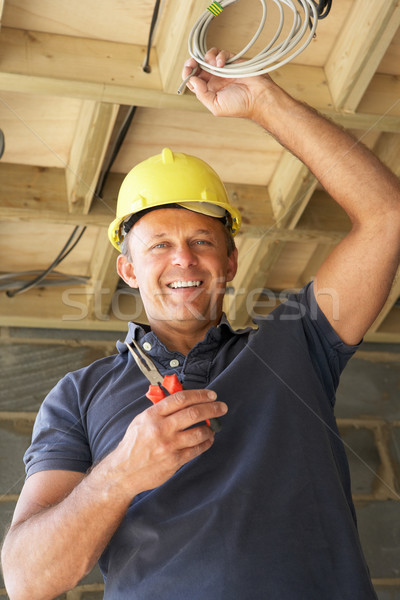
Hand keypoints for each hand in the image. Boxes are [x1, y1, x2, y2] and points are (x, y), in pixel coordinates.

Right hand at [111, 388, 227, 495]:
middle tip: (222, 407)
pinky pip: (196, 449)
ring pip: (199, 432)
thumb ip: (160, 410)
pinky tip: (208, 439)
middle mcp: (161, 429)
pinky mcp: (174, 461)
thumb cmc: (133, 445)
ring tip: (213, 426)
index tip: (211, 395)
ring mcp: (168, 445)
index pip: (180, 399)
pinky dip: (206, 443)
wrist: (123, 472)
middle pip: (193, 413)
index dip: (199, 395)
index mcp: (152, 415)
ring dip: (210, 428)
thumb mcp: (141, 421)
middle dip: (212, 408)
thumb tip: (183, 400)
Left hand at [182, 47, 272, 119]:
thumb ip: (202, 94)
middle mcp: (214, 80)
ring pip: (208, 58)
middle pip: (198, 67)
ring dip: (207, 58)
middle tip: (193, 62)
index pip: (193, 80)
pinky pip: (221, 54)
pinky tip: (222, 64)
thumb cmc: (240, 106)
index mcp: (209, 91)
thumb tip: (192, 80)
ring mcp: (223, 70)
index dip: (188, 73)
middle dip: (193, 62)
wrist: (259, 97)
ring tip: (213, 65)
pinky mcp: (232, 62)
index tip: (188, 69)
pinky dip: (219, 55)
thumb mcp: (216, 106)